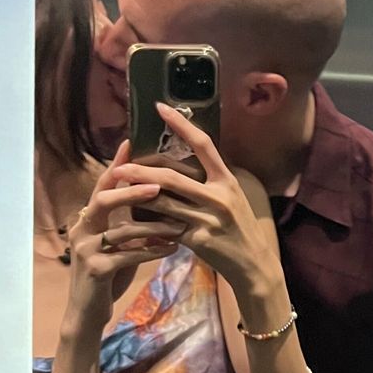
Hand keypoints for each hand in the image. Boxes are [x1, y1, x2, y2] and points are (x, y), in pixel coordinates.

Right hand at [64, 141, 181, 333]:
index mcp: (87, 218)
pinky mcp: (96, 270)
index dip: (117, 165)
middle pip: (103, 200)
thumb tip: (153, 197)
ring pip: (120, 230)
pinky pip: (128, 256)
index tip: (134, 143)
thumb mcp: (115, 244)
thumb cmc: (107, 274)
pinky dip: (153, 251)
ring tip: (178, 224)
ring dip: (152, 226)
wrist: (87, 311)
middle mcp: (81, 229)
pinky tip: (173, 249)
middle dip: (132, 191)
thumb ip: (126, 222)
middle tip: (160, 185)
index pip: (103, 185)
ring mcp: (86, 250)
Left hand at [114, 106, 279, 297]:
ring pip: (164, 203)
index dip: (181, 124)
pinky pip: (166, 228)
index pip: (203, 144)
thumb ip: (210, 181)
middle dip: (142, 171)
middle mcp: (219, 197)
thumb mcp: (232, 199)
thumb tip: (181, 162)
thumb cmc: (240, 229)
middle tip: (120, 166)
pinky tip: (132, 218)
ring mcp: (207, 220)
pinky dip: (148, 222)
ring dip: (137, 194)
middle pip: (173, 177)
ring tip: (118, 187)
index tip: (159, 108)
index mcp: (227, 180)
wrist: (253, 265)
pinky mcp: (197, 240)